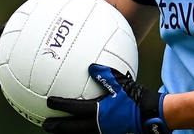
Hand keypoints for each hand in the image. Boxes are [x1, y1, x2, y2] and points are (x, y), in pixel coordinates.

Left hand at [43, 64, 170, 133]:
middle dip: (58, 127)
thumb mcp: (121, 83)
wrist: (149, 114)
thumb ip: (105, 74)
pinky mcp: (109, 133)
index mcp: (99, 112)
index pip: (74, 109)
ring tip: (58, 131)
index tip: (49, 102)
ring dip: (68, 132)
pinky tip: (79, 128)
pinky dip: (80, 131)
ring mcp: (103, 132)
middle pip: (72, 129)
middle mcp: (98, 125)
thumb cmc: (136, 98)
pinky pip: (90, 133)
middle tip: (45, 125)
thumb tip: (91, 67)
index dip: (60, 105)